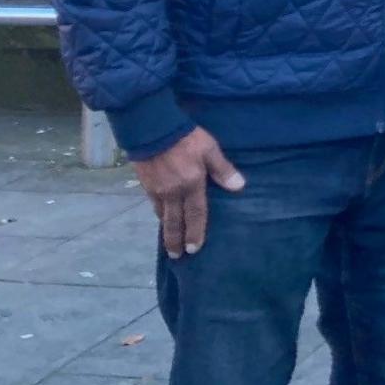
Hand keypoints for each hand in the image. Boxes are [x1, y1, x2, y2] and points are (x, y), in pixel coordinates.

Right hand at [133, 128, 245, 258]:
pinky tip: (161, 216)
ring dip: (166, 229)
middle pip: (175, 222)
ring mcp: (157, 189)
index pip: (196, 214)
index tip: (195, 248)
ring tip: (169, 241)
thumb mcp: (209, 149)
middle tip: (177, 256)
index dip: (196, 232)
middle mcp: (173, 192)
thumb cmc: (186, 137)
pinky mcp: (146, 184)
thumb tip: (238, 187)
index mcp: (191, 184)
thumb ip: (222, 169)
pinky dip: (159, 214)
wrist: (152, 128)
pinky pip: (154, 204)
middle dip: (175, 240)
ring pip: (163, 215)